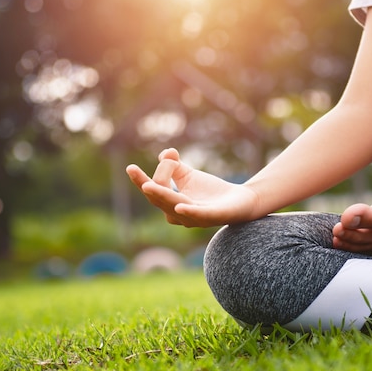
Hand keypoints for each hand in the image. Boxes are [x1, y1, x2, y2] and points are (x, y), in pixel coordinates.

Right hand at [126, 148, 259, 226]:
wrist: (241, 200)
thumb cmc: (211, 191)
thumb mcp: (189, 175)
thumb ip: (174, 165)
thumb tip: (165, 153)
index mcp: (171, 204)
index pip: (153, 192)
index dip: (141, 180)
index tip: (130, 167)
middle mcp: (179, 215)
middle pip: (160, 199)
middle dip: (148, 187)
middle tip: (133, 172)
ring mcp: (195, 218)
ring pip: (175, 206)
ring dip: (162, 196)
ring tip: (149, 186)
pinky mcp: (213, 217)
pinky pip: (199, 215)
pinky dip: (189, 212)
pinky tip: (180, 206)